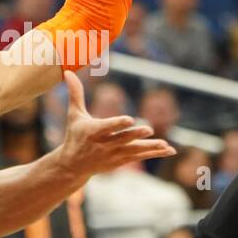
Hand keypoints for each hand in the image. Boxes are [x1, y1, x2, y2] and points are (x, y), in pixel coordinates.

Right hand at [56, 70, 173, 176]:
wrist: (73, 165)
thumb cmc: (75, 136)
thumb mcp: (74, 115)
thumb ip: (75, 93)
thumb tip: (68, 72)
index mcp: (93, 132)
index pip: (107, 126)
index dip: (118, 123)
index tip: (129, 120)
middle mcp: (105, 144)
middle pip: (123, 138)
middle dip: (136, 135)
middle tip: (150, 129)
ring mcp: (114, 154)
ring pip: (135, 150)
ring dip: (150, 147)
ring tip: (165, 144)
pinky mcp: (122, 160)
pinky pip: (140, 156)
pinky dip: (155, 153)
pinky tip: (170, 150)